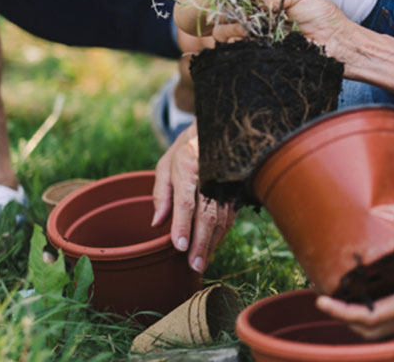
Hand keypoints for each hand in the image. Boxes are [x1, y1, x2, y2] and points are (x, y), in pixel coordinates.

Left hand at [152, 122, 236, 271]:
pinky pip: (230, 215)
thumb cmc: (187, 149)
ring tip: (202, 262)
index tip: (179, 247)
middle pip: (208, 214)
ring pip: (223, 218)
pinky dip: (221, 234)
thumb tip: (157, 223)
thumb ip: (161, 192)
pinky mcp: (236, 189)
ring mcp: (227, 182)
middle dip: (201, 242)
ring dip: (213, 243)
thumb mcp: (167, 164)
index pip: (186, 201)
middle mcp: (211, 175)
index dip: (183, 225)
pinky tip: (212, 247)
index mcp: (189, 165)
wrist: (220, 128)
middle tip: (194, 265)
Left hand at [315, 197, 393, 338]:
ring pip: (386, 325)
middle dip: (347, 318)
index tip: (322, 301)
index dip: (342, 312)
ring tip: (348, 293)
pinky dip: (382, 309)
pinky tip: (382, 287)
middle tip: (328, 298)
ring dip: (364, 315)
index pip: (370, 317)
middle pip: (372, 329)